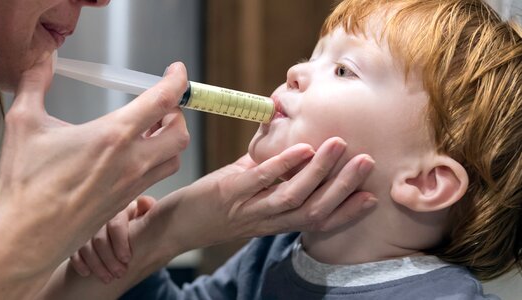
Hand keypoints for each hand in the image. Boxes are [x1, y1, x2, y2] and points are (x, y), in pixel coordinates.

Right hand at [0, 55, 188, 278]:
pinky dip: (157, 162)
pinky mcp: (126, 202)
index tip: (176, 72)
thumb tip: (41, 60)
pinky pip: (156, 178)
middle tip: (160, 106)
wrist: (26, 237)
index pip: (163, 100)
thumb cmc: (25, 184)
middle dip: (177, 115)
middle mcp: (132, 161)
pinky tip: (133, 156)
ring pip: (174, 159)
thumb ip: (34, 84)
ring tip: (150, 130)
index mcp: (113, 135)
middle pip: (180, 134)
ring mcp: (132, 185)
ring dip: (170, 141)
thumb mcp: (23, 123)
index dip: (177, 81)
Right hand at [69, 196, 154, 282]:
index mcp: (120, 210)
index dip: (120, 242)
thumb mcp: (145, 218)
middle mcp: (101, 217)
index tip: (127, 259)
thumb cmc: (138, 226)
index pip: (115, 224)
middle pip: (100, 238)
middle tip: (120, 274)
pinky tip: (87, 273)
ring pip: (86, 246)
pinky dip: (79, 263)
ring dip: (96, 265)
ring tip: (108, 278)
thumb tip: (144, 202)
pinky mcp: (77, 239)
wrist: (124, 235)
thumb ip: (148, 212)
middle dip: (110, 259)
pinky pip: (74, 251)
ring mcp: (87, 228)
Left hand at [151, 137, 375, 252]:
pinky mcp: (230, 194)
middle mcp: (267, 221)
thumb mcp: (248, 194)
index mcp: (275, 222)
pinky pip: (261, 181)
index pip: (317, 222)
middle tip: (366, 162)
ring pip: (293, 196)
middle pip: (314, 210)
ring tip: (339, 146)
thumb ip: (270, 174)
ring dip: (320, 171)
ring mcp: (249, 209)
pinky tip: (302, 148)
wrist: (175, 225)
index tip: (371, 196)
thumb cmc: (214, 208)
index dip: (346, 212)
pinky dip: (284, 165)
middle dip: (343, 187)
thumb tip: (291, 144)